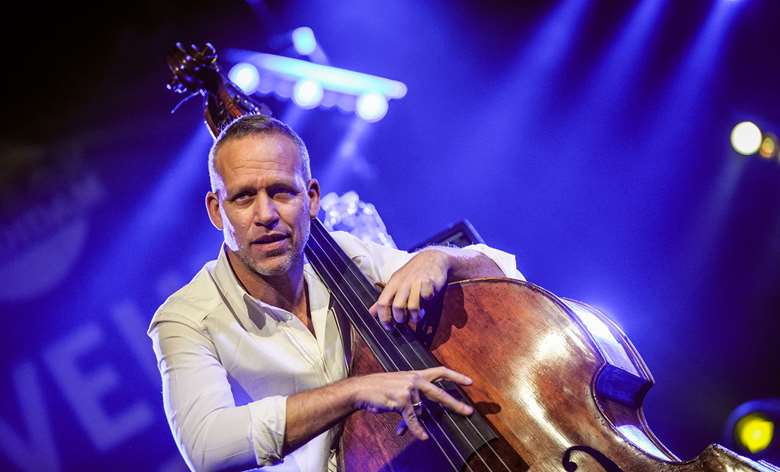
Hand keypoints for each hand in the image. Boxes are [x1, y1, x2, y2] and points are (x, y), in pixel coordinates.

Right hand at [349, 366, 473, 440]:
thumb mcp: (399, 388)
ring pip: (420, 411)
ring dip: (415, 419)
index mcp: (415, 374)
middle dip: (455, 403)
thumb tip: (418, 418)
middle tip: (469, 411)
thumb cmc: (379, 389)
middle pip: (439, 393)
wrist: (361, 389)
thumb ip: (412, 400)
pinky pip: (412, 420)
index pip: (440, 371)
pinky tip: (423, 436)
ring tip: (411, 422)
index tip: (470, 382)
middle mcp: (414, 380)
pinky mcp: (402, 401)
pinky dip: (416, 429)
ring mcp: (409, 390)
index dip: (456, 376)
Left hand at [369, 249, 449, 328]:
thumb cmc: (413, 274)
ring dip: (415, 316)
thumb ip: (385, 298)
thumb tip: (371, 313)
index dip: (384, 318)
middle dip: (401, 319)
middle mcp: (403, 283)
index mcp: (393, 284)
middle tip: (406, 320)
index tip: (389, 327)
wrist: (432, 258)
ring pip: (412, 306)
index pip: (382, 303)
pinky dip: (427, 302)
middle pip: (397, 307)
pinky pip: (426, 297)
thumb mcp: (396, 283)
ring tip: (418, 315)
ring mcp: (416, 282)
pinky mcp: (430, 282)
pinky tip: (427, 301)